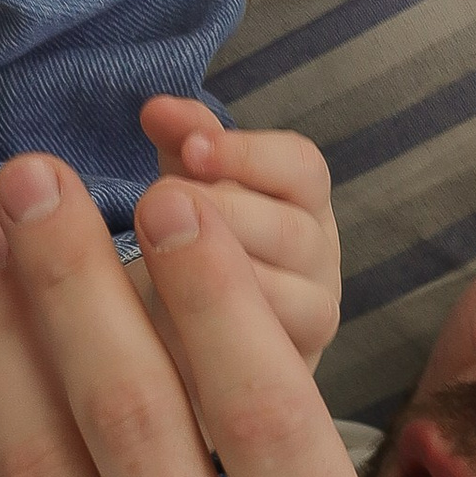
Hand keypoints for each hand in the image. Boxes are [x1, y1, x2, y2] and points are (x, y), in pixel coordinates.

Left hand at [138, 97, 338, 367]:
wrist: (178, 342)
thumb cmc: (186, 248)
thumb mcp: (183, 186)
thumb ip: (182, 143)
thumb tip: (159, 109)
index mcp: (299, 200)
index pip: (301, 167)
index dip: (247, 153)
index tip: (189, 150)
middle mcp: (317, 256)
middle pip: (294, 229)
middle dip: (223, 214)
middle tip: (158, 206)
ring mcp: (312, 315)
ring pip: (292, 293)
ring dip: (224, 274)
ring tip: (163, 259)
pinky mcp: (293, 368)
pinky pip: (276, 349)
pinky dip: (229, 329)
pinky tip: (179, 314)